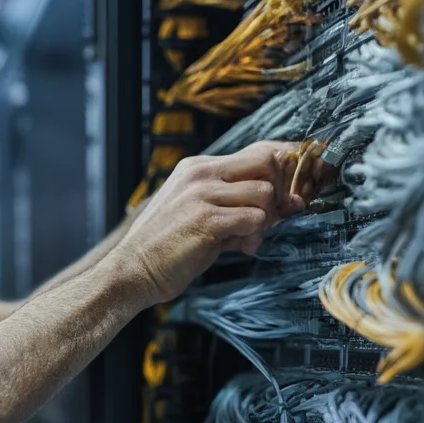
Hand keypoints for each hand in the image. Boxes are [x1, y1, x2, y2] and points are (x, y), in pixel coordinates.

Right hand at [106, 141, 310, 306]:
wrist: (133, 270)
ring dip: (263, 219)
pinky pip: (254, 220)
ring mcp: (202, 194)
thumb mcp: (199, 211)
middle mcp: (200, 173)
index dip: (281, 170)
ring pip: (264, 193)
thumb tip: (290, 202)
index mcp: (198, 166)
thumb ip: (237, 202)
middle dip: (276, 193)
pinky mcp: (206, 219)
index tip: (290, 191)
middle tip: (264, 219)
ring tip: (244, 237)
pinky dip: (254, 237)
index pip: (256, 152)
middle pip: (266, 163)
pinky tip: (238, 247)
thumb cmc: (168, 245)